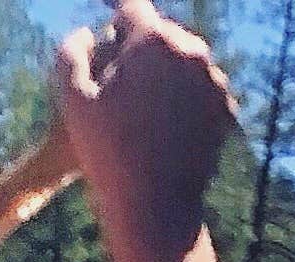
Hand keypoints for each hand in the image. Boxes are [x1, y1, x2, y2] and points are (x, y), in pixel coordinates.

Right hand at [54, 2, 235, 261]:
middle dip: (139, 52)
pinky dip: (183, 101)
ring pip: (181, 62)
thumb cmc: (107, 155)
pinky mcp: (225, 106)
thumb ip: (70, 54)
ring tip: (142, 114)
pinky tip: (163, 129)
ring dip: (163, 76)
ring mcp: (213, 77)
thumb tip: (85, 32)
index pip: (130, 7)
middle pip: (158, 34)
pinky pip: (199, 90)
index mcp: (152, 39)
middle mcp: (190, 48)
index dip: (114, 15)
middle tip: (119, 88)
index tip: (107, 25)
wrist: (156, 208)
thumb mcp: (73, 103)